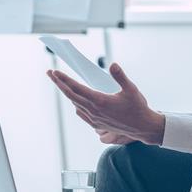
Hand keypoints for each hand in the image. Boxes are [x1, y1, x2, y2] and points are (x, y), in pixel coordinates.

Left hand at [47, 64, 164, 144]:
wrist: (142, 127)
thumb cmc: (137, 107)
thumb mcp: (131, 89)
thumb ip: (120, 76)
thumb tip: (112, 64)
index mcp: (100, 101)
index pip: (76, 88)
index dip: (64, 79)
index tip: (54, 72)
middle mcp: (94, 111)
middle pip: (70, 95)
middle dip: (58, 83)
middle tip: (49, 73)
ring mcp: (94, 118)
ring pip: (74, 103)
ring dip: (66, 92)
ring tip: (60, 83)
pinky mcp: (96, 124)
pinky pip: (81, 112)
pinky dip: (75, 103)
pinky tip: (75, 99)